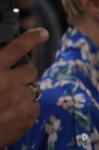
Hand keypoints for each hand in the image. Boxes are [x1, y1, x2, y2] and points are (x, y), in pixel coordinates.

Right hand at [0, 28, 47, 148]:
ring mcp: (21, 100)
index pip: (17, 47)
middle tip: (11, 83)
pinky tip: (11, 114)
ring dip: (23, 93)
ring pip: (33, 89)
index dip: (32, 38)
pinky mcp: (27, 116)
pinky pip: (34, 107)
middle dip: (23, 75)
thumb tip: (3, 61)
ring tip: (7, 102)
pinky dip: (26, 110)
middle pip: (31, 70)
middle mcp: (9, 82)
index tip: (43, 33)